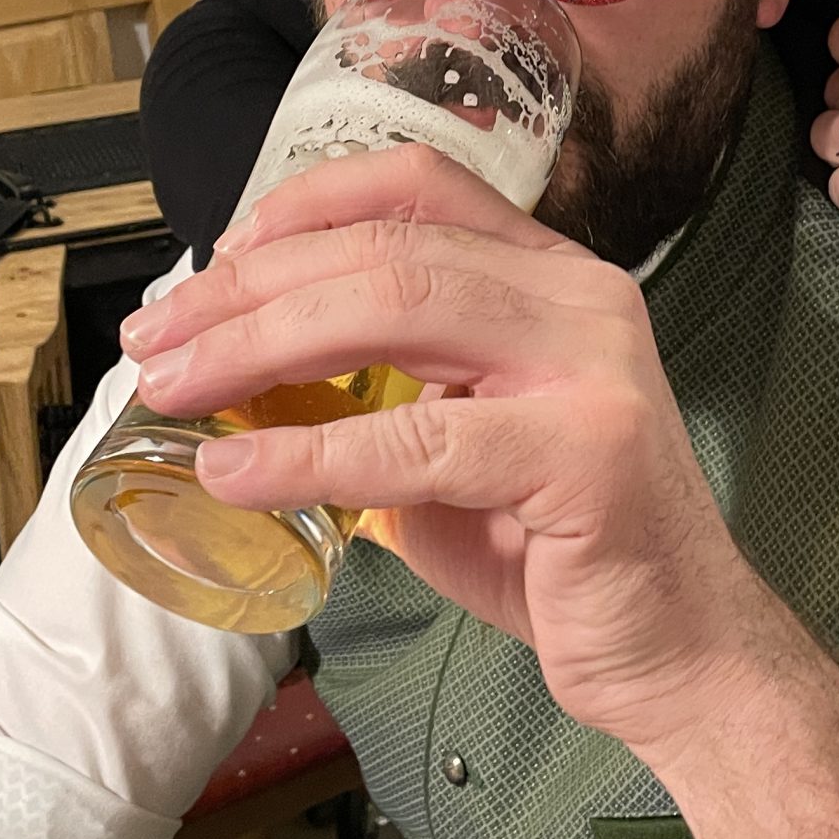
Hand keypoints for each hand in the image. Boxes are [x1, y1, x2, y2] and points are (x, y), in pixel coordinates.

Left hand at [117, 148, 763, 757]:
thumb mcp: (458, 447)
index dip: (307, 203)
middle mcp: (579, 296)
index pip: (420, 185)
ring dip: (260, 345)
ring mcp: (592, 366)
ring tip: (176, 389)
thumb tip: (241, 384)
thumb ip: (379, 396)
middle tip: (159, 340)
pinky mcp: (587, 452)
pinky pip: (418, 441)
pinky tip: (236, 476)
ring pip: (398, 307)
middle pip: (386, 247)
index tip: (220, 254)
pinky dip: (307, 453)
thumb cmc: (561, 552)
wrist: (679, 654)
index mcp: (550, 277)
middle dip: (249, 288)